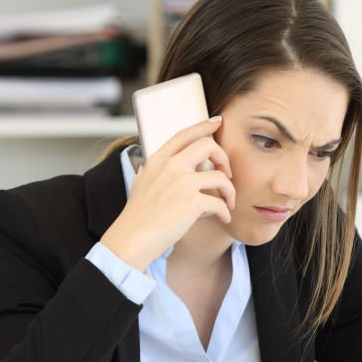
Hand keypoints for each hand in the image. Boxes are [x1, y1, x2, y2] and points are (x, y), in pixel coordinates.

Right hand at [100, 116, 234, 268]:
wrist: (132, 239)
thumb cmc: (136, 217)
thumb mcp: (137, 186)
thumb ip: (145, 173)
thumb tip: (144, 168)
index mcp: (158, 160)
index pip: (185, 134)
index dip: (204, 125)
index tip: (217, 122)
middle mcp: (171, 166)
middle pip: (209, 146)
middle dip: (223, 158)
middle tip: (226, 174)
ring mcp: (182, 183)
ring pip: (221, 176)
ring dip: (229, 191)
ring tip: (228, 202)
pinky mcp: (192, 202)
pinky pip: (220, 203)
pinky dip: (225, 212)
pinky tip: (223, 218)